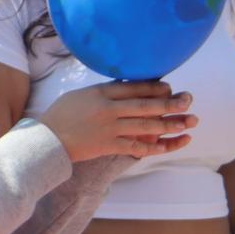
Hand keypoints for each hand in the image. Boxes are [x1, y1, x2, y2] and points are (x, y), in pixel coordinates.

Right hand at [40, 81, 197, 162]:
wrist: (46, 140)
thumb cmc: (61, 114)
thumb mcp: (81, 95)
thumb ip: (103, 92)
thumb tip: (124, 87)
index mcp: (101, 92)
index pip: (133, 87)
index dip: (154, 87)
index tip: (170, 87)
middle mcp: (108, 108)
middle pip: (144, 104)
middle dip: (169, 104)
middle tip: (188, 102)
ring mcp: (109, 128)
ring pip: (144, 125)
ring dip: (168, 124)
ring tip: (187, 123)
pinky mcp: (108, 145)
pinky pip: (135, 146)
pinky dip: (152, 146)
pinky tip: (167, 145)